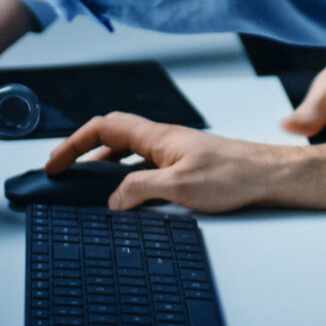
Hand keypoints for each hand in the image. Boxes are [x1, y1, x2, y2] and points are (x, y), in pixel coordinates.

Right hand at [46, 113, 295, 212]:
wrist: (269, 175)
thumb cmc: (235, 174)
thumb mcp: (181, 187)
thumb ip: (141, 189)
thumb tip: (113, 198)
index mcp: (158, 136)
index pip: (105, 127)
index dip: (75, 141)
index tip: (55, 161)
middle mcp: (164, 139)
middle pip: (113, 134)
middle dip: (83, 149)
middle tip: (63, 169)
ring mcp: (175, 150)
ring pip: (129, 149)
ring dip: (104, 162)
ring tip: (88, 182)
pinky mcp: (186, 163)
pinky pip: (146, 162)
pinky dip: (127, 172)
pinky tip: (129, 191)